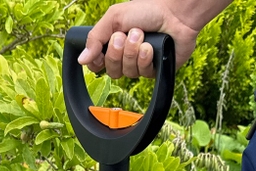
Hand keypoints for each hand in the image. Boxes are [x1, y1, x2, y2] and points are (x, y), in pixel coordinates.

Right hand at [77, 0, 220, 77]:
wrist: (174, 14)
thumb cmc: (147, 10)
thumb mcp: (114, 18)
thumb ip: (95, 38)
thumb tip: (81, 60)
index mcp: (113, 44)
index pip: (97, 64)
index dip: (97, 61)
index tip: (100, 51)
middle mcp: (125, 56)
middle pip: (111, 70)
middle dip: (117, 52)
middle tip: (126, 35)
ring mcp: (139, 65)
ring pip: (127, 73)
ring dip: (132, 52)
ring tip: (142, 36)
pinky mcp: (154, 70)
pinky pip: (142, 73)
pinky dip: (145, 58)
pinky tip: (150, 47)